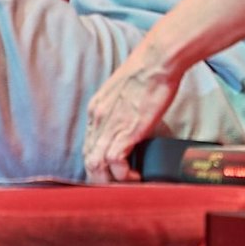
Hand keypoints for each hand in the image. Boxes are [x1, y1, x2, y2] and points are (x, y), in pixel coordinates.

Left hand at [82, 40, 183, 182]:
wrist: (156, 61)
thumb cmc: (147, 72)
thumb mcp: (124, 92)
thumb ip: (121, 109)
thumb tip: (131, 123)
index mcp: (96, 110)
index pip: (88, 146)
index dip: (99, 164)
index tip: (112, 172)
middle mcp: (98, 119)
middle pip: (88, 160)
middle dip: (102, 178)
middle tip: (120, 184)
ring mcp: (110, 125)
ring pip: (96, 165)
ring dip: (111, 180)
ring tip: (128, 182)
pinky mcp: (126, 131)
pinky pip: (115, 163)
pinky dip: (124, 175)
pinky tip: (137, 176)